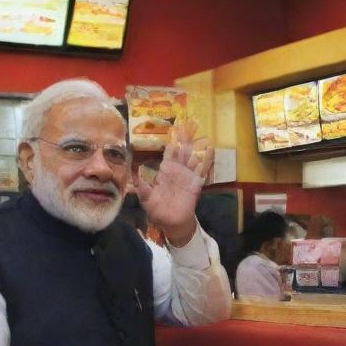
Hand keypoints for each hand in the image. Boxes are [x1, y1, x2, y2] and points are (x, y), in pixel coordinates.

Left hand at [136, 118, 213, 246]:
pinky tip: (210, 149)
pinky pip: (203, 170)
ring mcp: (188, 176)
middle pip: (182, 150)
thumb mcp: (146, 198)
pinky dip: (207, 160)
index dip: (171, 141)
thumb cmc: (157, 210)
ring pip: (192, 157)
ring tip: (198, 130)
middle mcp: (177, 171)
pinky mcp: (196, 184)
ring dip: (195, 144)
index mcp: (165, 171)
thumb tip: (135, 171)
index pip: (169, 153)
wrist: (172, 223)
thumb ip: (142, 185)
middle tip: (188, 122)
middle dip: (185, 137)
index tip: (173, 127)